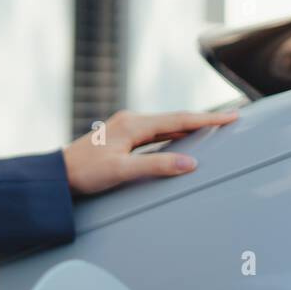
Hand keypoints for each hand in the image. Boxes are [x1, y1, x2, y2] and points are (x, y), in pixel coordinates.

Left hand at [61, 108, 237, 195]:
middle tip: (230, 120)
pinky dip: (172, 133)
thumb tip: (190, 163)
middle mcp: (130, 120)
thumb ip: (157, 166)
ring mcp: (125, 126)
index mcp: (133, 124)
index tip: (232, 117)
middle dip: (203, 120)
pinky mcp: (121, 135)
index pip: (179, 121)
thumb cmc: (86, 172)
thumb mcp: (122, 171)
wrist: (58, 173)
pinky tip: (180, 138)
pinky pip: (154, 131)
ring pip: (165, 125)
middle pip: (174, 119)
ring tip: (212, 127)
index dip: (207, 121)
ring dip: (188, 126)